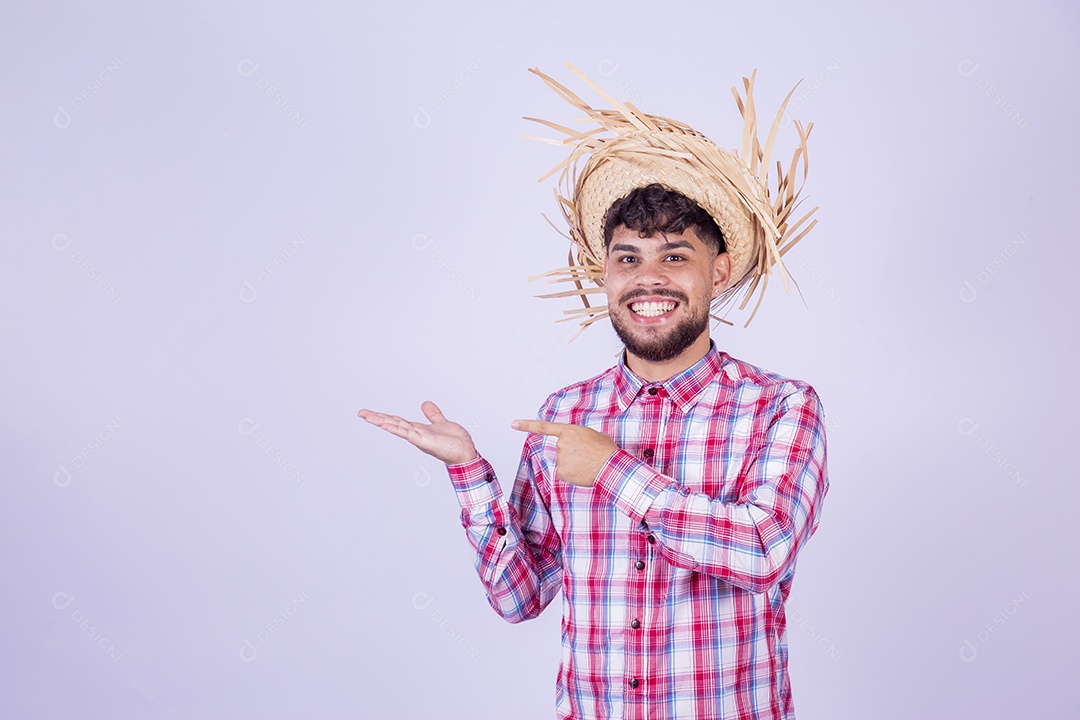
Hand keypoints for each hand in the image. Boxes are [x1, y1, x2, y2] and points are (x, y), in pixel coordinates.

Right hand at [358, 401, 477, 464]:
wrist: (466, 453)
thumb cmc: (455, 442)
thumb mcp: (442, 422)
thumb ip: (433, 414)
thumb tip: (425, 404)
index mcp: (418, 429)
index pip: (397, 421)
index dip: (384, 416)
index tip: (369, 413)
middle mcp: (415, 434)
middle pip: (393, 423)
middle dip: (377, 418)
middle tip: (361, 413)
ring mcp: (418, 437)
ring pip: (396, 427)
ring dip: (381, 421)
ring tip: (367, 416)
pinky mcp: (423, 440)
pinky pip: (407, 433)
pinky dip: (395, 428)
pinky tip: (385, 424)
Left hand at [511, 419, 616, 486]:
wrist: (610, 466)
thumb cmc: (606, 450)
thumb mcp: (594, 435)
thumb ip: (580, 437)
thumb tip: (579, 444)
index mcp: (569, 431)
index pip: (543, 427)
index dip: (526, 425)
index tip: (513, 424)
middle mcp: (561, 444)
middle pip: (561, 450)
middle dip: (572, 454)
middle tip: (587, 456)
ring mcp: (560, 458)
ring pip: (564, 462)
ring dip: (574, 464)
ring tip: (588, 464)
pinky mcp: (561, 472)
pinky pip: (565, 473)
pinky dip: (573, 474)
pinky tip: (583, 472)